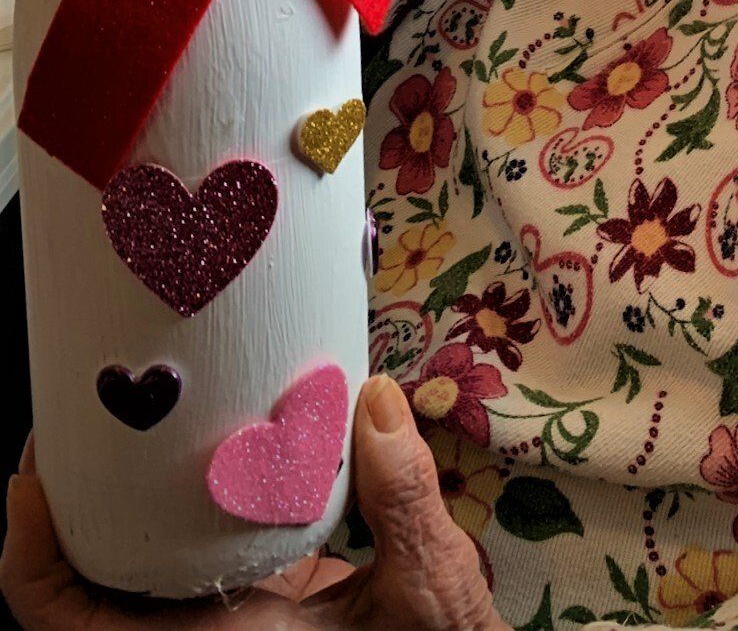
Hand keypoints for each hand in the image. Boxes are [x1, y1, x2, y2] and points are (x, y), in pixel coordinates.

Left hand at [0, 376, 509, 630]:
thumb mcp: (427, 591)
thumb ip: (402, 501)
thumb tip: (372, 400)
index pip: (73, 621)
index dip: (33, 556)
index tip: (32, 478)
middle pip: (91, 577)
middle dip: (74, 497)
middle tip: (86, 412)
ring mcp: (226, 617)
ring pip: (138, 560)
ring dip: (123, 494)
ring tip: (136, 412)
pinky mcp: (262, 595)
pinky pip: (194, 548)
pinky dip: (187, 497)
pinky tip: (213, 441)